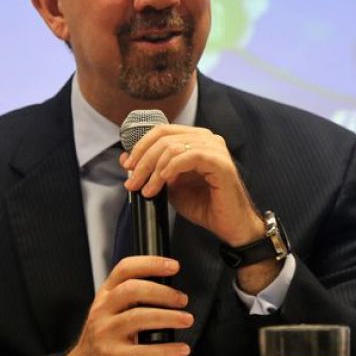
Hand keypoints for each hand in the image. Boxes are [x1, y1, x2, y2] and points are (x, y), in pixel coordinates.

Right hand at [58, 256, 192, 355]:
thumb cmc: (106, 334)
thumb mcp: (111, 309)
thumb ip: (131, 295)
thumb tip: (169, 288)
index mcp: (106, 294)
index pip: (125, 268)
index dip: (150, 263)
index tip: (173, 265)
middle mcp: (103, 309)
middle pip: (132, 290)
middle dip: (162, 292)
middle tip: (182, 299)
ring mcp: (106, 332)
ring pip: (138, 317)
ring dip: (169, 317)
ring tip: (186, 320)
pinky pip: (143, 351)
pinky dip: (166, 350)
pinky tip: (180, 349)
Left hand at [121, 124, 264, 246]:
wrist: (229, 225)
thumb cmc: (204, 204)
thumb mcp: (170, 185)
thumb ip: (152, 170)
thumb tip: (125, 160)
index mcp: (195, 139)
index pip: (162, 130)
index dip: (140, 146)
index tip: (127, 166)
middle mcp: (206, 138)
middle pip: (164, 137)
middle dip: (143, 160)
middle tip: (132, 182)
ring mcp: (215, 148)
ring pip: (173, 147)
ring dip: (154, 169)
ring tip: (147, 189)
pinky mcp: (220, 162)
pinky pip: (189, 156)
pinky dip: (171, 168)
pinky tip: (163, 181)